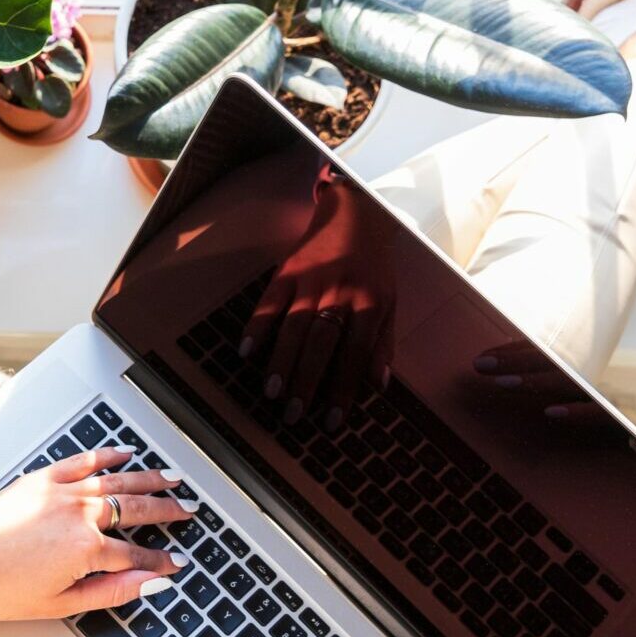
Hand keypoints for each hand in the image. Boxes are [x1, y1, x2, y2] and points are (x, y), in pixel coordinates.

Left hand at [0, 448, 193, 625]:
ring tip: (172, 478)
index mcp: (86, 549)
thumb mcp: (61, 604)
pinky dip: (106, 456)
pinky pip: (82, 461)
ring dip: (149, 479)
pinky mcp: (39, 479)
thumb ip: (111, 591)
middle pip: (136, 510)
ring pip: (117, 481)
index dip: (160, 561)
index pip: (137, 555)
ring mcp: (59, 492)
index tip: (176, 562)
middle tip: (188, 510)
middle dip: (168, 511)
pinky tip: (124, 454)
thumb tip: (148, 584)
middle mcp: (78, 514)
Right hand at [240, 164, 396, 427]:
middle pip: (321, 344)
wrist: (354, 215)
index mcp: (368, 305)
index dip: (343, 389)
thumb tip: (379, 386)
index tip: (332, 421)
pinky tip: (245, 352)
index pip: (354, 355)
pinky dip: (256, 326)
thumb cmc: (374, 267)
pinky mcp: (286, 272)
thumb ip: (383, 344)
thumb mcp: (390, 303)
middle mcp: (339, 294)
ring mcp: (310, 282)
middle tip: (294, 415)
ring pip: (293, 327)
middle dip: (307, 382)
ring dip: (281, 361)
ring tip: (271, 393)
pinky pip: (268, 302)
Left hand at [471, 340, 597, 419]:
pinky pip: (599, 412)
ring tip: (502, 382)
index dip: (513, 352)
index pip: (544, 352)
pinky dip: (577, 412)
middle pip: (550, 362)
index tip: (484, 356)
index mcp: (583, 365)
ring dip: (533, 382)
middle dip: (513, 361)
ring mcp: (605, 394)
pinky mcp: (618, 417)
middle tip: (480, 363)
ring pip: (567, 383)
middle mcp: (592, 375)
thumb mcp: (583, 388)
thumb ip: (554, 377)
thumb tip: (508, 370)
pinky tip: (550, 412)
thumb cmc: (609, 409)